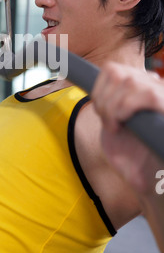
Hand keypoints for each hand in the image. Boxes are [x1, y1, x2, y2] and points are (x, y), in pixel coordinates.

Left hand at [92, 62, 163, 194]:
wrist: (149, 183)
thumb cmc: (132, 157)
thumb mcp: (112, 124)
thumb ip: (107, 102)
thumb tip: (96, 84)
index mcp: (139, 88)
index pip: (111, 69)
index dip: (97, 89)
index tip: (99, 112)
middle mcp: (154, 87)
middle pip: (116, 72)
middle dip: (102, 99)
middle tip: (107, 123)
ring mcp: (162, 96)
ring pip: (129, 81)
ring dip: (112, 106)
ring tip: (115, 126)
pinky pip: (147, 94)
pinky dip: (126, 108)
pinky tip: (122, 125)